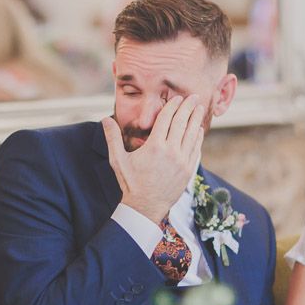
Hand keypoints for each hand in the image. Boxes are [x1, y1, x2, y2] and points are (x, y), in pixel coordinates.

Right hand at [102, 95, 204, 223]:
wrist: (145, 207)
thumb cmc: (130, 183)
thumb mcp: (118, 160)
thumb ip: (112, 138)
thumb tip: (105, 119)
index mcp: (154, 146)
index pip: (166, 119)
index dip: (173, 106)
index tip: (177, 98)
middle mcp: (171, 152)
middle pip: (182, 123)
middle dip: (189, 108)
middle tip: (194, 97)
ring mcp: (182, 161)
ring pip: (192, 135)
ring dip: (196, 120)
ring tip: (199, 108)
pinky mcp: (188, 171)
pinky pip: (196, 149)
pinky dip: (198, 137)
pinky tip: (198, 130)